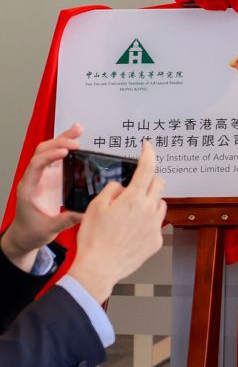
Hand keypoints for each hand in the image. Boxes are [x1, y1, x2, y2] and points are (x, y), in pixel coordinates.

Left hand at [1, 124, 86, 271]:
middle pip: (41, 152)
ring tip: (78, 130)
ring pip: (48, 150)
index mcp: (28, 189)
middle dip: (58, 143)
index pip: (36, 165)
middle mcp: (33, 179)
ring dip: (62, 139)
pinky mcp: (51, 178)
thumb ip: (65, 220)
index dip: (50, 156)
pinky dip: (66, 147)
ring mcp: (42, 177)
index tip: (66, 152)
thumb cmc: (31, 232)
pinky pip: (57, 157)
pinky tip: (77, 140)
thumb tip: (84, 212)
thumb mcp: (48, 229)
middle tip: (77, 141)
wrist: (25, 236)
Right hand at [65, 141, 165, 304]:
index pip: (146, 169)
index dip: (148, 154)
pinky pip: (157, 224)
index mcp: (133, 199)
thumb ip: (111, 191)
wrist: (99, 268)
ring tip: (131, 212)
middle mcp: (149, 210)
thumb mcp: (95, 207)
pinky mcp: (157, 240)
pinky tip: (132, 231)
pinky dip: (148, 222)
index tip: (148, 146)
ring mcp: (155, 225)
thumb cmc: (94, 239)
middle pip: (159, 184)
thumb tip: (122, 188)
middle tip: (137, 185)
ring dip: (150, 201)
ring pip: (160, 204)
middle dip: (150, 179)